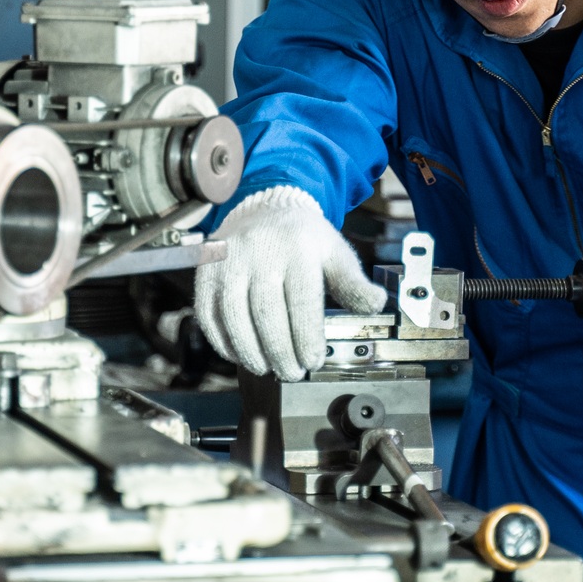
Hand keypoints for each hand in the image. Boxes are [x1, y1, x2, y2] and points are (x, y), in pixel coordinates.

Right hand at [194, 186, 387, 381]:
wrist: (265, 208)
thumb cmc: (304, 240)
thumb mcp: (335, 253)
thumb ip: (354, 283)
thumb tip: (376, 304)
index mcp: (297, 247)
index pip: (301, 300)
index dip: (306, 337)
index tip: (313, 362)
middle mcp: (259, 250)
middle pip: (266, 312)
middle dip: (280, 351)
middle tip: (292, 373)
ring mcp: (228, 261)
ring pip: (234, 316)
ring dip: (250, 352)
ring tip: (267, 369)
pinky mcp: (206, 272)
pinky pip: (209, 313)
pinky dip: (222, 341)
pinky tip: (240, 355)